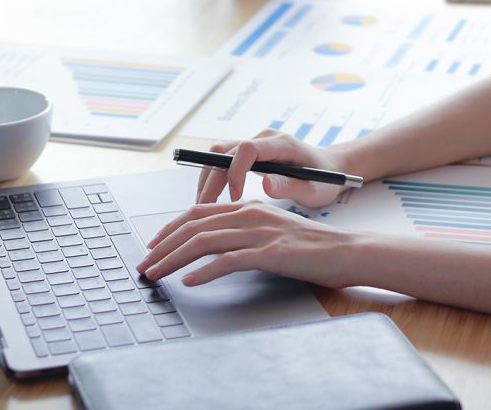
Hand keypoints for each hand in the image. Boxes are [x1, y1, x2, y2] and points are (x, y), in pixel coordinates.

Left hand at [136, 201, 356, 287]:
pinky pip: (228, 261)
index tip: (152, 246)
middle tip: (143, 265)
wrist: (347, 251)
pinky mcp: (270, 253)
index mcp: (250, 208)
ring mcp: (260, 233)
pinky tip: (190, 282)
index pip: (198, 213)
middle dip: (162, 247)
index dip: (169, 229)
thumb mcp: (273, 232)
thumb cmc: (313, 247)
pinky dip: (204, 271)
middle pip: (194, 226)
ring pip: (204, 241)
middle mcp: (251, 215)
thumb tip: (215, 248)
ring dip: (173, 259)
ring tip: (155, 275)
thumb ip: (246, 234)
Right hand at [195, 128, 348, 207]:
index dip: (235, 172)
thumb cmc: (325, 180)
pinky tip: (213, 200)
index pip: (248, 149)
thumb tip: (266, 184)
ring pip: (218, 154)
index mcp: (283, 144)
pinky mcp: (250, 152)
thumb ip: (291, 186)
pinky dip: (213, 178)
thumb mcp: (315, 190)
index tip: (235, 197)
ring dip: (208, 179)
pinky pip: (222, 160)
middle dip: (212, 181)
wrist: (330, 169)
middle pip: (225, 152)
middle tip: (206, 210)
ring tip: (205, 208)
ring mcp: (256, 143)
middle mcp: (265, 139)